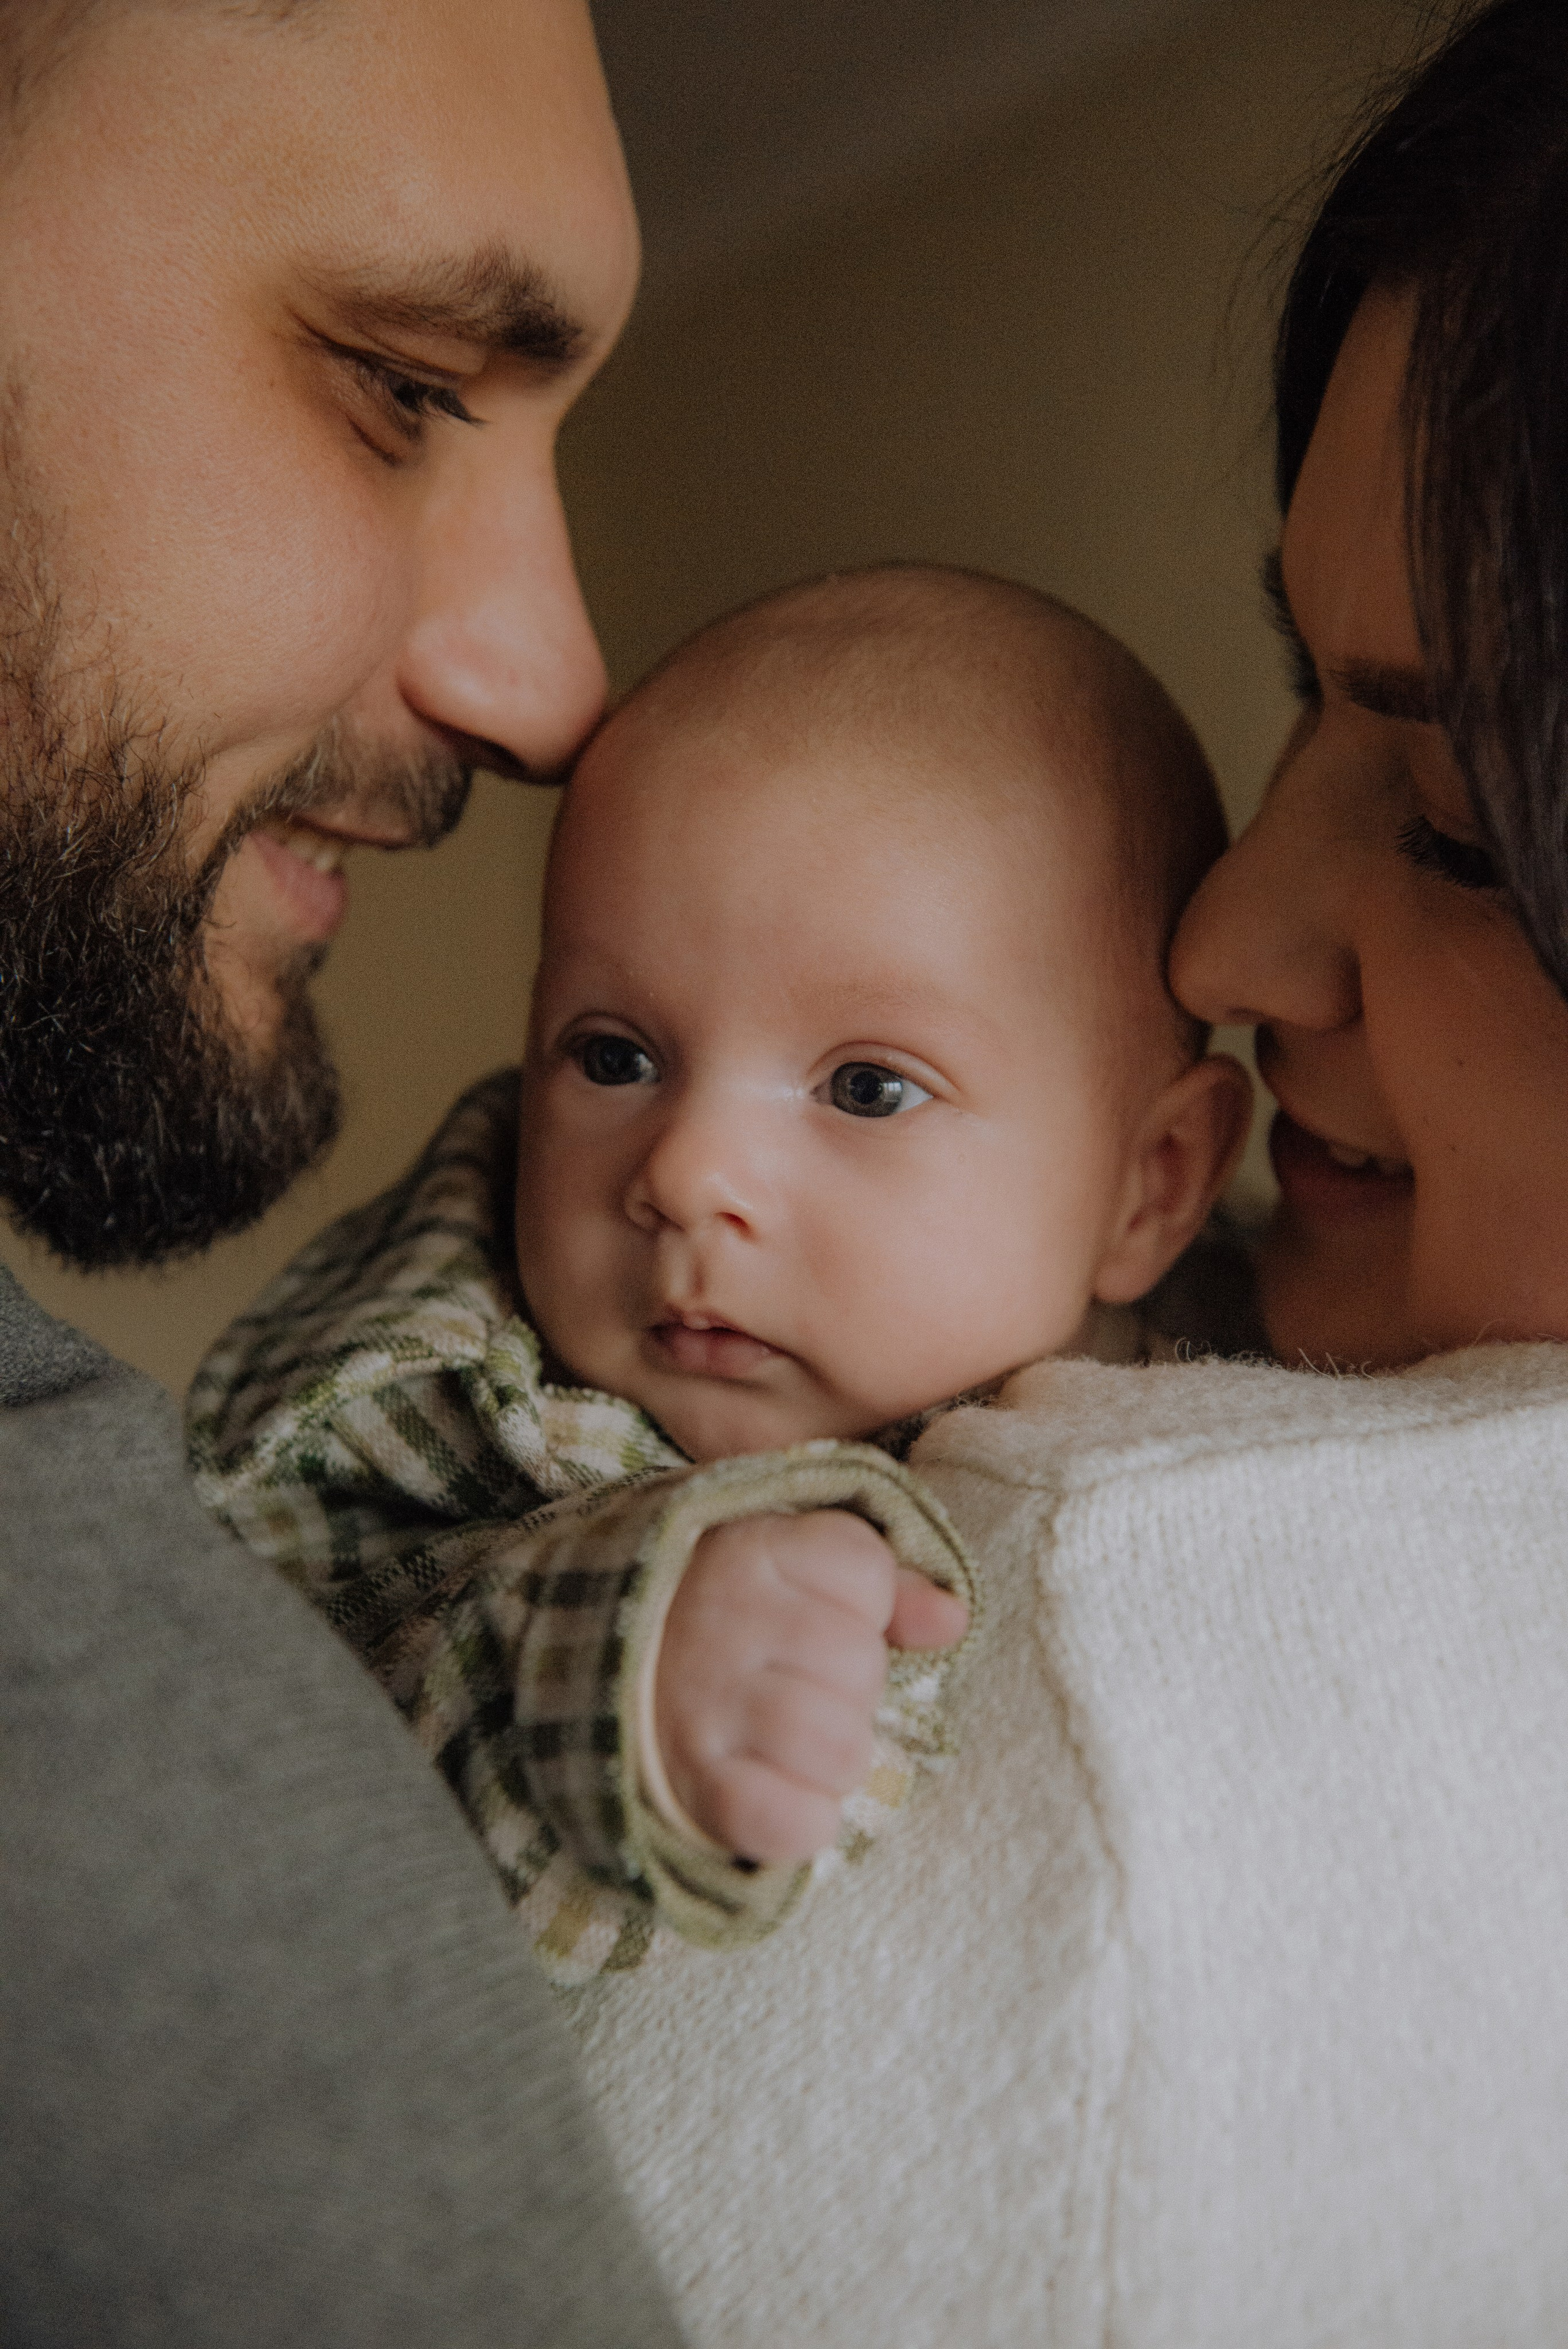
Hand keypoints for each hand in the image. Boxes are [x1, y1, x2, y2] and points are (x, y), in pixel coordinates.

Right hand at [653, 1510, 968, 1866]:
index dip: (865, 1603)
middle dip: (852, 1687)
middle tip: (805, 1687)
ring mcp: (707, 1704)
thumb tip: (952, 1622)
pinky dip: (804, 1823)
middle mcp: (728, 1620)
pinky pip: (794, 1823)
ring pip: (840, 1746)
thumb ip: (885, 1582)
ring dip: (837, 1759)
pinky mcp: (695, 1784)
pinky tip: (784, 1796)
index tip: (819, 1612)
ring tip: (801, 1744)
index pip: (864, 1571)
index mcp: (753, 1550)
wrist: (604, 1669)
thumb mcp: (791, 1566)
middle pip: (860, 1664)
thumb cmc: (723, 1616)